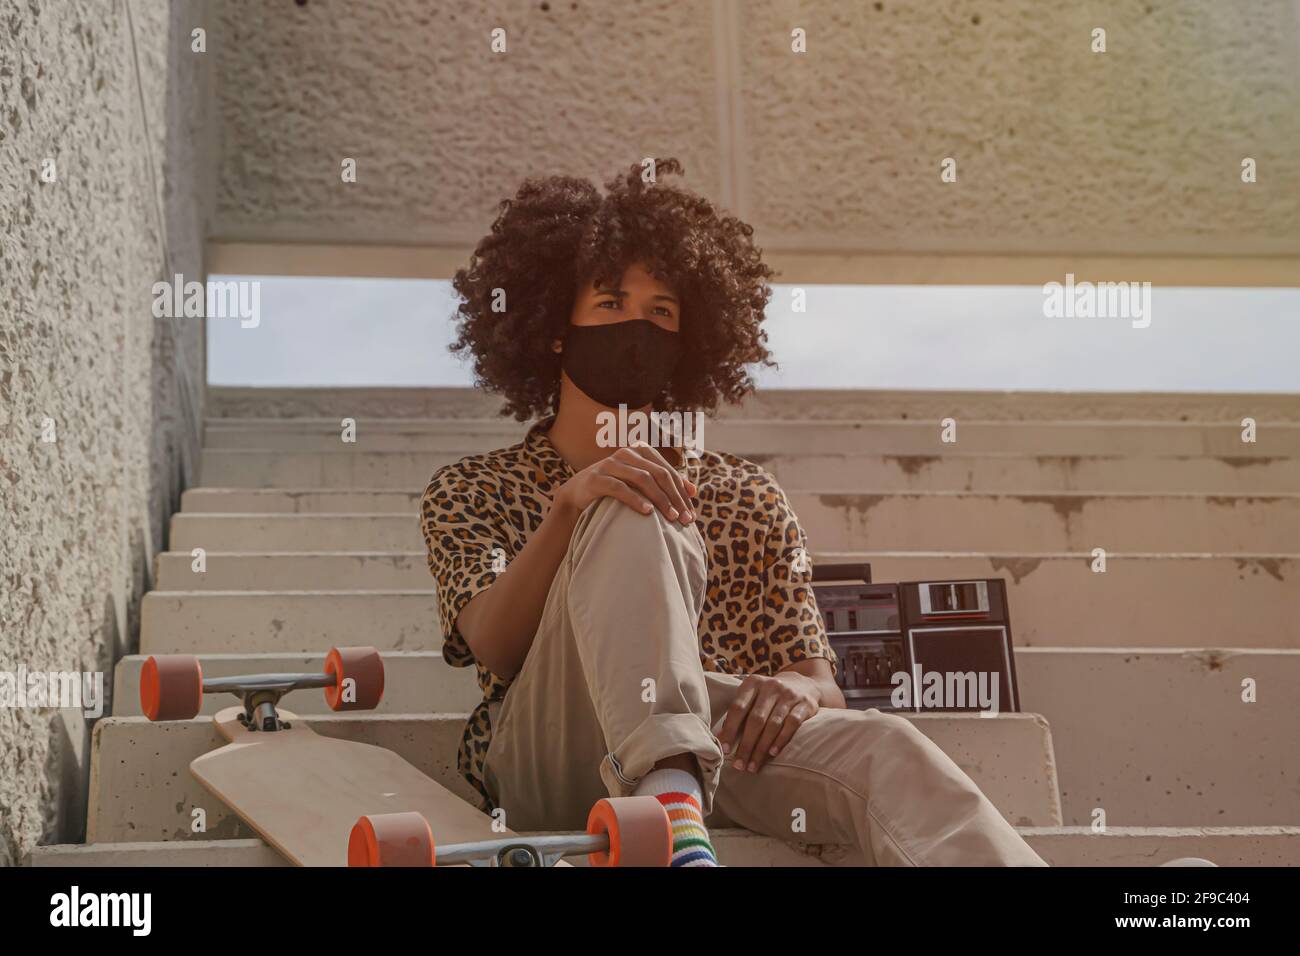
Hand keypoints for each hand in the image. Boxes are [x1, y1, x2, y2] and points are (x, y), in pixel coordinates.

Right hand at [555, 443, 696, 524]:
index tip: (691, 514)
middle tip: (685, 519)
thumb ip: (663, 484)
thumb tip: (693, 490)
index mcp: (640, 451)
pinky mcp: (596, 478)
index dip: (682, 493)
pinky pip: (620, 487)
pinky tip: (648, 512)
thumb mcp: (640, 484)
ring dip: (660, 499)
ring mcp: (610, 463)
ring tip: (671, 517)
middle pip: (659, 474)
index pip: (668, 472)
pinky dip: (636, 499)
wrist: (577, 495)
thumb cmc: (614, 490)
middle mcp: (627, 453)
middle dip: (675, 498)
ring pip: (643, 478)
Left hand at [717, 672, 820, 772]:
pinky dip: (781, 740)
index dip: (730, 730)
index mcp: (753, 683)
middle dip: (746, 745)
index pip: (738, 708)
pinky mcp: (804, 705)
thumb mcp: (753, 696)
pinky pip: (792, 724)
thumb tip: (720, 739)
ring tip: (753, 766)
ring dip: (761, 748)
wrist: (804, 683)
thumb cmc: (769, 696)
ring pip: (773, 725)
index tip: (725, 750)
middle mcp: (771, 686)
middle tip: (739, 765)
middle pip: (756, 719)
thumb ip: (739, 713)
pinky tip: (772, 753)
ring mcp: (789, 694)